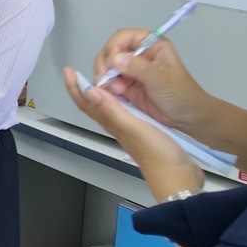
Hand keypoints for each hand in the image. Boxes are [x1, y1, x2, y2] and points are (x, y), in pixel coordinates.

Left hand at [62, 67, 206, 195]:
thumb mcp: (133, 127)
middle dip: (84, 87)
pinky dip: (122, 97)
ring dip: (102, 90)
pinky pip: (126, 109)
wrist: (177, 176)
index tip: (68, 71)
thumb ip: (112, 110)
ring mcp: (129, 128)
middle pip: (94, 104)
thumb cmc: (157, 154)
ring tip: (103, 76)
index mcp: (112, 122)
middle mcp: (117, 124)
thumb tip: (89, 91)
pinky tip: (129, 92)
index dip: (75, 87)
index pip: (86, 103)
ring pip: (109, 106)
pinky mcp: (143, 130)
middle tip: (81, 70)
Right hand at [90, 32, 211, 131]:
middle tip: (107, 78)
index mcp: (152, 45)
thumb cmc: (183, 95)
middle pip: (111, 51)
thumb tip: (116, 58)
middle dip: (106, 64)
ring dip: (105, 78)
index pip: (124, 36)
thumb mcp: (162, 80)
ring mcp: (131, 71)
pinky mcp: (126, 86)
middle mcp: (139, 55)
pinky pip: (108, 83)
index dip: (114, 47)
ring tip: (116, 90)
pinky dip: (106, 88)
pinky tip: (114, 95)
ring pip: (107, 67)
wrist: (187, 118)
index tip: (111, 63)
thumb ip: (139, 68)